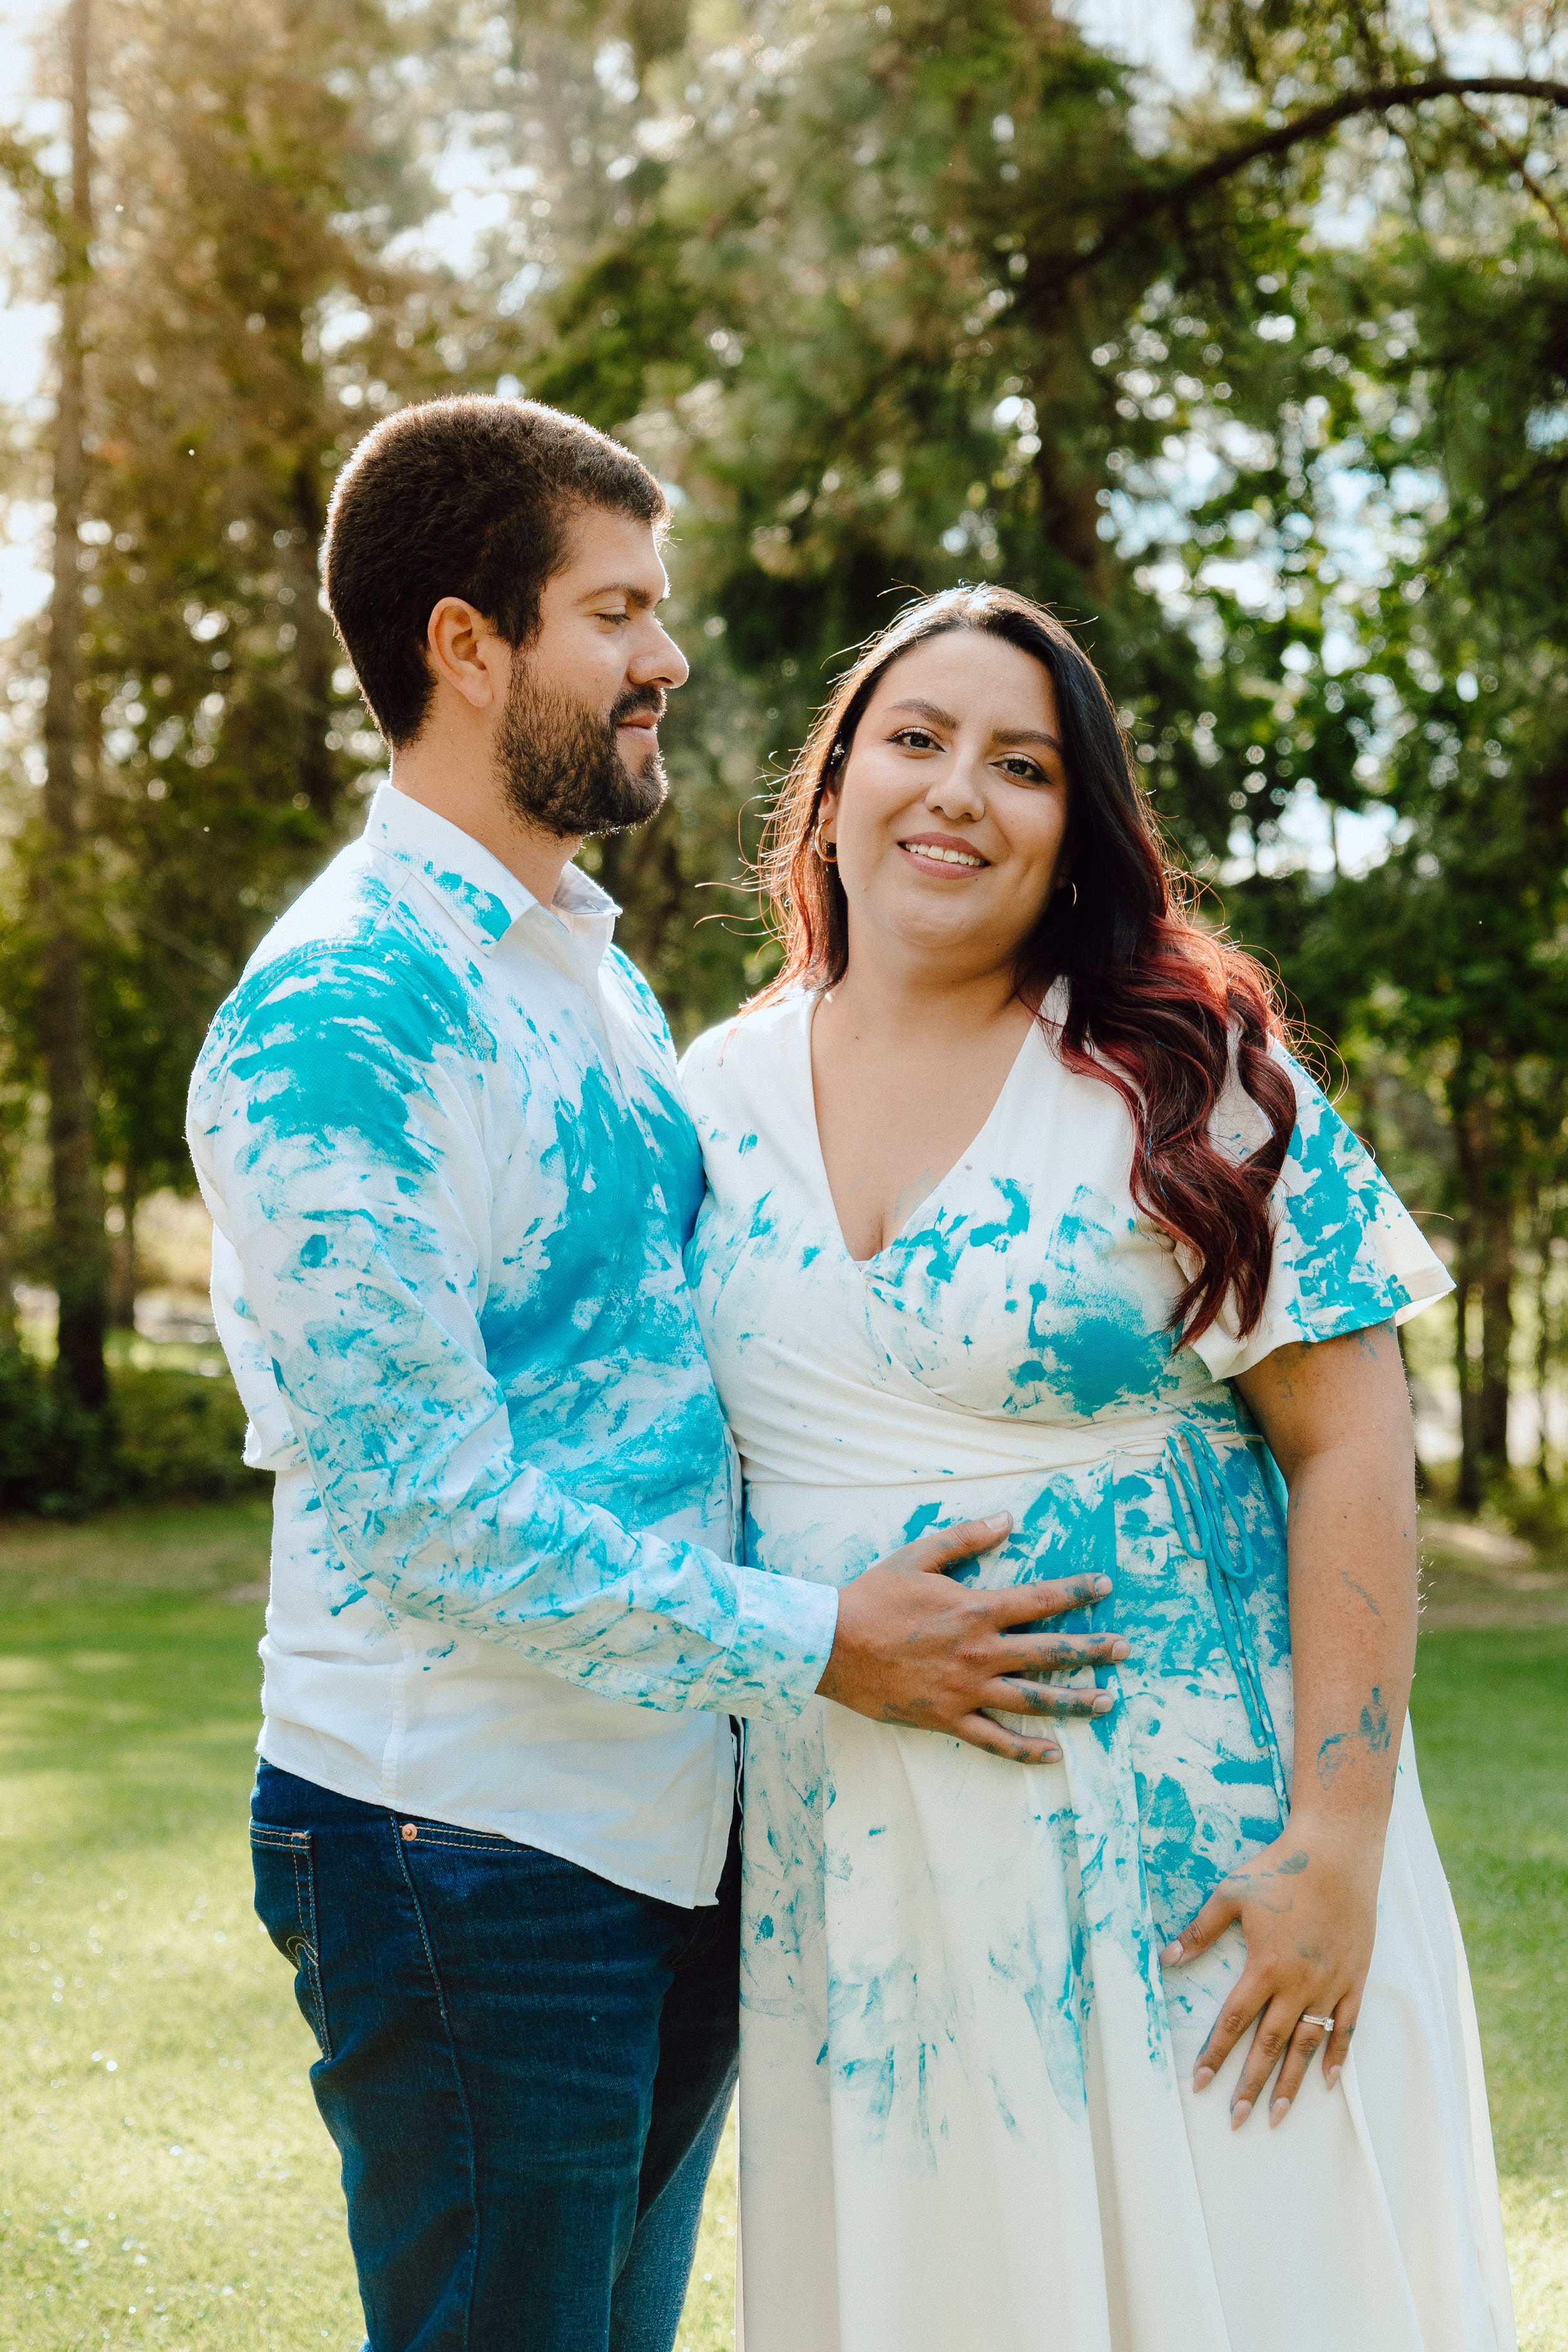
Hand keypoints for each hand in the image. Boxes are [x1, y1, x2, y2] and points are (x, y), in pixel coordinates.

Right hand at [816, 1511, 1128, 1762]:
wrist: (830, 1645)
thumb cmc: (873, 1597)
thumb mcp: (918, 1556)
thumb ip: (966, 1537)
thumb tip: (1008, 1518)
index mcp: (976, 1610)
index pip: (1042, 1599)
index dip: (1078, 1591)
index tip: (1105, 1587)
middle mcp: (980, 1652)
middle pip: (1050, 1653)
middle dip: (1093, 1650)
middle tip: (1126, 1649)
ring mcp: (967, 1689)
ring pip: (1034, 1699)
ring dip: (1075, 1701)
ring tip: (1108, 1701)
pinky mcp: (948, 1718)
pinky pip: (995, 1740)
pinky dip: (1026, 1750)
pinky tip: (1055, 1753)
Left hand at [1161, 1816, 1380, 2126]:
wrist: (1337, 1853)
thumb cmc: (1280, 1870)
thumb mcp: (1231, 1894)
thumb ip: (1199, 1931)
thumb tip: (1165, 1959)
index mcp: (1265, 1966)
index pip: (1234, 2022)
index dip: (1216, 2054)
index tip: (1201, 2083)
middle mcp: (1298, 1984)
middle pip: (1270, 2046)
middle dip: (1250, 2084)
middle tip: (1237, 2119)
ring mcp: (1330, 1985)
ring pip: (1308, 2046)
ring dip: (1292, 2084)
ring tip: (1276, 2116)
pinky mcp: (1355, 1980)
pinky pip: (1346, 2028)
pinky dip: (1337, 2057)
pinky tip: (1327, 2083)